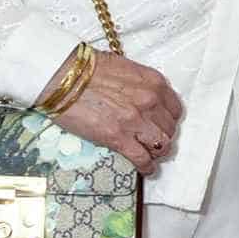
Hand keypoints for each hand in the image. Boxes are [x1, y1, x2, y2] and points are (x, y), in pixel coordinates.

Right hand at [54, 54, 183, 173]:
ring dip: (156, 152)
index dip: (168, 120)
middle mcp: (151, 102)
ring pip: (161, 145)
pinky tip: (146, 169)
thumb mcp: (125, 68)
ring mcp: (136, 121)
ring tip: (151, 155)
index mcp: (154, 83)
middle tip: (153, 140)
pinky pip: (142, 158)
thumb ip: (140, 85)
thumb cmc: (88, 69)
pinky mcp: (119, 138)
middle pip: (169, 129)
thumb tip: (143, 98)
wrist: (63, 77)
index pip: (175, 109)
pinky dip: (146, 166)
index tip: (162, 124)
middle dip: (163, 136)